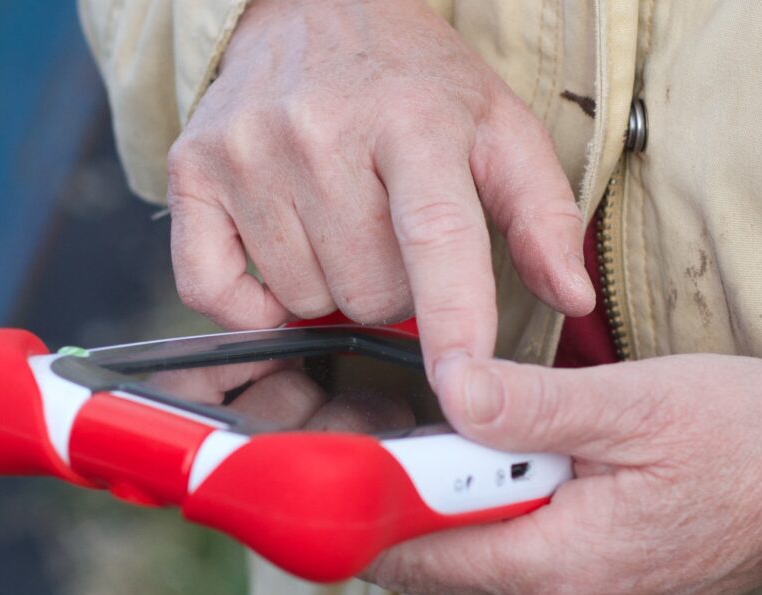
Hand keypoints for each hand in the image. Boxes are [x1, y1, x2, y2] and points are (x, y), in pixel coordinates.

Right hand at [167, 0, 594, 377]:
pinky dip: (250, 302)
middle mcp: (319, 132)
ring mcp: (246, 151)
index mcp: (413, 120)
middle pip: (370, 294)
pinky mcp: (191, 170)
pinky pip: (212, 290)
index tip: (466, 389)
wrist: (313, 9)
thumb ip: (541, 212)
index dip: (454, 323)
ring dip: (332, 285)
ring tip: (341, 225)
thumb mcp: (497, 126)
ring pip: (303, 300)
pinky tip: (283, 254)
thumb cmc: (412, 80)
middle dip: (394, 289)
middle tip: (391, 232)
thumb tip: (570, 295)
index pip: (436, 239)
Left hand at [362, 353, 761, 594]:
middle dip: (403, 501)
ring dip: (444, 511)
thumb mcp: (633, 405)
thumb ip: (532, 404)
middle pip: (434, 564)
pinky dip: (482, 525)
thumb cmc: (738, 438)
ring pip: (465, 567)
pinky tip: (497, 476)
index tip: (340, 454)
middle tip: (400, 431)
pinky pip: (503, 570)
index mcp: (562, 568)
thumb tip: (452, 385)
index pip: (420, 553)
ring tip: (455, 445)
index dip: (370, 501)